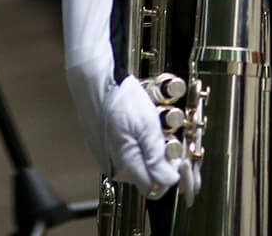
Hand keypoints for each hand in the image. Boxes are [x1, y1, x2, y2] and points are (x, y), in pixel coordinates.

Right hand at [103, 78, 183, 198]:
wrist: (96, 83)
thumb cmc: (121, 99)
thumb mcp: (147, 126)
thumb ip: (157, 158)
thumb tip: (170, 181)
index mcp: (126, 164)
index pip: (154, 188)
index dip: (169, 173)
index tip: (175, 155)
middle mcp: (115, 167)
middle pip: (146, 176)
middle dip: (160, 161)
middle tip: (164, 135)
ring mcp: (106, 158)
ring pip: (137, 165)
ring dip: (148, 151)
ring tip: (150, 127)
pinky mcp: (102, 150)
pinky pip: (126, 155)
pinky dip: (135, 144)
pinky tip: (137, 126)